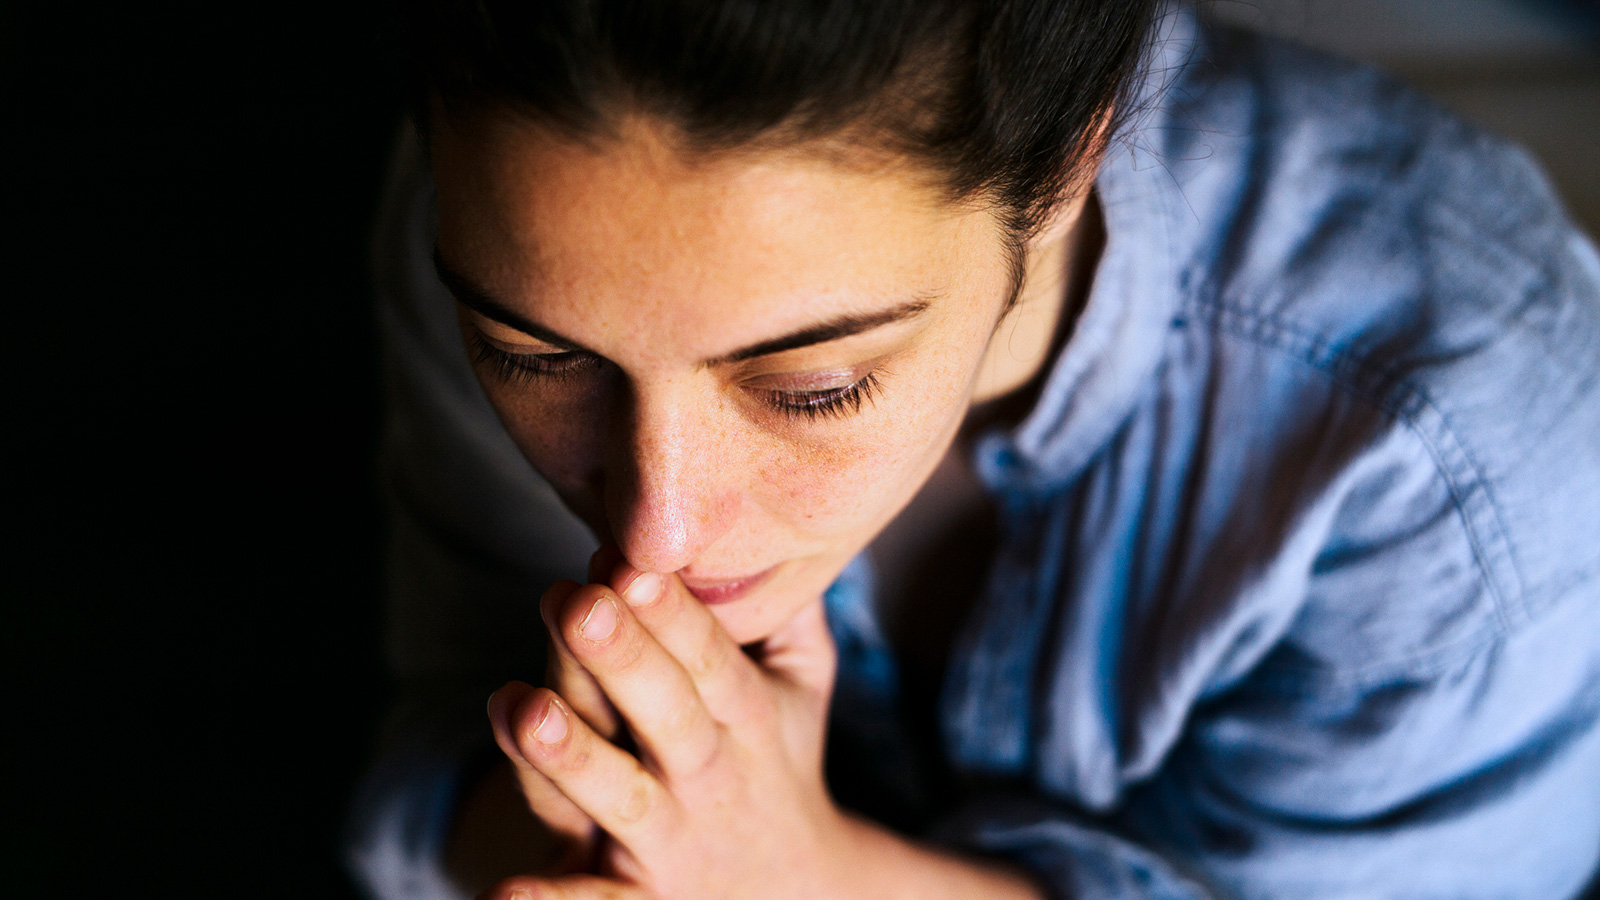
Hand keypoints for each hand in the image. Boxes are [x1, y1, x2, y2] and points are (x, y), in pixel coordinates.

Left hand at [484, 547, 850, 898]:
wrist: (798, 895)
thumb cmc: (778, 760)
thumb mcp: (805, 683)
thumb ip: (787, 606)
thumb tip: (777, 511)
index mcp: (750, 718)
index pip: (711, 658)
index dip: (672, 612)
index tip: (632, 560)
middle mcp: (711, 779)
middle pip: (668, 718)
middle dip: (624, 660)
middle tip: (579, 602)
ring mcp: (669, 843)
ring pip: (620, 799)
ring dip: (572, 759)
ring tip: (520, 709)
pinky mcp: (632, 899)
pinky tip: (500, 895)